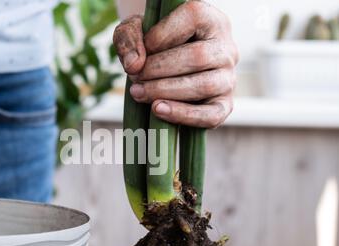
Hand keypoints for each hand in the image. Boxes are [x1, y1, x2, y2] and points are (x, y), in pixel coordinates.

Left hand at [113, 1, 238, 128]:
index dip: (159, 36)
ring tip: (138, 93)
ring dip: (165, 90)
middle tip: (134, 77)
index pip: (193, 17)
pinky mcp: (224, 105)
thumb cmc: (154, 45)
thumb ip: (129, 37)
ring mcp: (228, 78)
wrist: (166, 70)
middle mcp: (226, 48)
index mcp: (210, 20)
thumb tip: (134, 65)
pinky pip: (212, 115)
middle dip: (158, 69)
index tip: (140, 51)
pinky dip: (183, 115)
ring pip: (204, 85)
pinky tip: (158, 109)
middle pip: (197, 56)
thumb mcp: (136, 30)